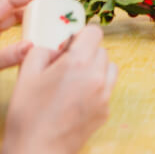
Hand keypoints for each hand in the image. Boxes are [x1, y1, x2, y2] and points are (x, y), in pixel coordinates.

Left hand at [0, 0, 52, 69]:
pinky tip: (30, 42)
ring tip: (46, 24)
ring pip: (6, 22)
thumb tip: (32, 47)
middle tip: (54, 10)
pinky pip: (3, 35)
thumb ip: (4, 56)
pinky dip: (18, 35)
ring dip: (26, 21)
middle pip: (9, 8)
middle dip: (32, 7)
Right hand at [2, 26, 117, 153]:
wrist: (37, 151)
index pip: (95, 32)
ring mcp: (105, 94)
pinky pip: (107, 89)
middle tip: (65, 67)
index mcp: (78, 62)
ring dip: (95, 69)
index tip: (69, 46)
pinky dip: (97, 88)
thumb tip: (56, 48)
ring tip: (74, 82)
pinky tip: (76, 99)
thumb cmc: (29, 115)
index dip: (81, 36)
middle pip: (101, 50)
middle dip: (86, 54)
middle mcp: (97, 75)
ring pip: (109, 68)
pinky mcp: (106, 110)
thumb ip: (42, 52)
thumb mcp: (26, 75)